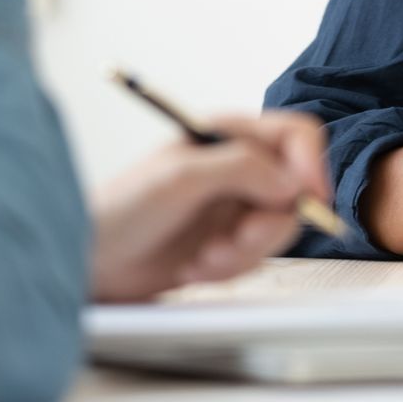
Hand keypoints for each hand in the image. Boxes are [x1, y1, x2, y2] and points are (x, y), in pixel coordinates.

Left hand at [90, 112, 329, 302]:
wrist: (91, 261)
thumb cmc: (121, 209)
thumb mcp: (181, 178)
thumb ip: (240, 169)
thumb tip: (291, 181)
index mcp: (229, 134)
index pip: (296, 135)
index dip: (311, 163)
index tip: (310, 197)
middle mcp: (239, 166)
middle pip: (296, 190)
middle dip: (267, 224)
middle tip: (234, 240)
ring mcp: (236, 205)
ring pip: (279, 228)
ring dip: (244, 252)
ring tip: (203, 259)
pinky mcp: (229, 240)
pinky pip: (258, 256)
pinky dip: (230, 268)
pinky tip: (195, 267)